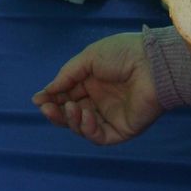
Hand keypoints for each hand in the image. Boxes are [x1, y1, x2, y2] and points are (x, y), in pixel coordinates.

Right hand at [32, 33, 162, 144]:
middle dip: (57, 112)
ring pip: (83, 127)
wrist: (152, 63)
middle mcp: (100, 101)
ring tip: (71, 108)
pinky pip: (100, 136)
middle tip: (46, 108)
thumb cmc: (121, 54)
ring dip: (71, 120)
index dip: (52, 98)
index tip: (38, 99)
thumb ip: (66, 77)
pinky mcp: (122, 130)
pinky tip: (84, 115)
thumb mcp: (87, 59)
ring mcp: (111, 116)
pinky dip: (88, 129)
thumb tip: (44, 92)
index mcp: (92, 82)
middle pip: (72, 113)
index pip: (67, 95)